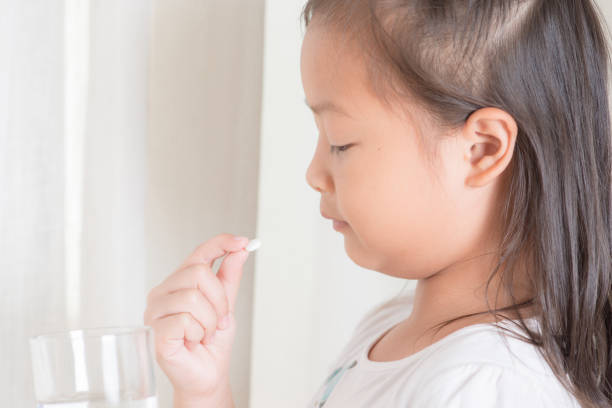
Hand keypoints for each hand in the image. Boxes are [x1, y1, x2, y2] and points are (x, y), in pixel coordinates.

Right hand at [143, 233, 250, 399]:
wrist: (208, 375)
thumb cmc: (212, 342)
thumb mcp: (226, 305)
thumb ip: (229, 277)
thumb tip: (240, 249)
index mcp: (179, 282)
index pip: (199, 253)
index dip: (221, 243)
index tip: (243, 242)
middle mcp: (163, 293)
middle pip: (198, 272)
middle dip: (219, 299)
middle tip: (221, 319)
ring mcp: (155, 312)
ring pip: (193, 297)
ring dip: (211, 320)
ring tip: (207, 333)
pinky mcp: (156, 332)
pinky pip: (185, 320)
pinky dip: (199, 333)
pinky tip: (194, 341)